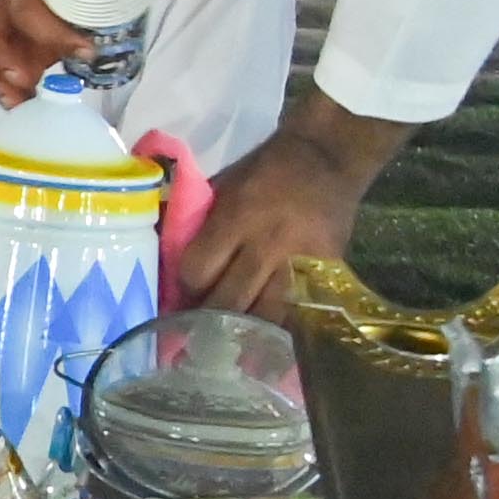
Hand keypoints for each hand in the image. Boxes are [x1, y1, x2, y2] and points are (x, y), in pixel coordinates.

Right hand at [0, 0, 210, 101]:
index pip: (23, 1)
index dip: (44, 29)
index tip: (85, 51)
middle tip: (28, 82)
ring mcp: (23, 18)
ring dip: (0, 79)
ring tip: (24, 104)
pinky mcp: (34, 37)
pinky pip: (10, 63)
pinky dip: (11, 87)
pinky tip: (26, 105)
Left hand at [175, 93, 410, 318]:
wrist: (328, 157)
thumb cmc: (266, 170)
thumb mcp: (224, 185)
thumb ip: (200, 222)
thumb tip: (169, 259)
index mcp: (237, 217)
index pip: (198, 270)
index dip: (186, 286)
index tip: (182, 293)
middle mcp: (270, 243)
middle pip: (229, 302)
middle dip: (208, 320)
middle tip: (197, 332)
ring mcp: (303, 262)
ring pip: (266, 317)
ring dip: (244, 332)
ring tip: (229, 341)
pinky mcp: (329, 273)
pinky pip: (298, 312)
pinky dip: (279, 326)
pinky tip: (265, 337)